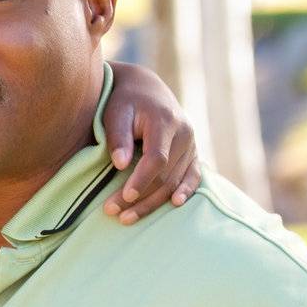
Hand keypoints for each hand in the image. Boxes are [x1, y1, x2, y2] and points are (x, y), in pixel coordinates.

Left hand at [101, 61, 202, 224]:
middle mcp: (184, 134)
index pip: (157, 159)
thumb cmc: (124, 101)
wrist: (145, 89)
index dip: (141, 180)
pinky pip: (193, 175)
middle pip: (165, 175)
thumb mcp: (115, 112)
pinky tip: (175, 204)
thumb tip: (120, 164)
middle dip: (140, 198)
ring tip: (126, 218)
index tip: (124, 197)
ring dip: (153, 203)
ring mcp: (192, 144)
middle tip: (112, 212)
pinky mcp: (192, 152)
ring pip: (175, 181)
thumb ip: (118, 137)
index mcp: (166, 122)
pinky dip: (186, 191)